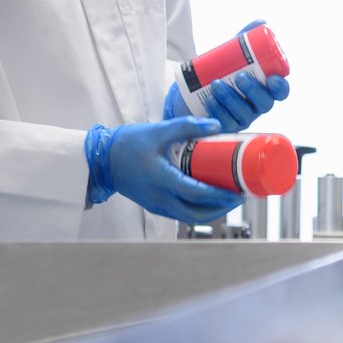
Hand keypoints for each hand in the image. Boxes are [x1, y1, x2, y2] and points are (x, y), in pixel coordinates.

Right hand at [86, 117, 244, 223]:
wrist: (103, 160)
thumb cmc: (129, 144)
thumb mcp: (159, 131)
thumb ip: (188, 126)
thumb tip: (216, 125)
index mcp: (161, 179)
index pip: (196, 193)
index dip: (219, 195)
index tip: (238, 191)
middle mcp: (160, 198)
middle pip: (197, 214)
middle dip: (222, 209)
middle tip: (240, 198)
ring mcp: (157, 205)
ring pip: (190, 217)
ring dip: (212, 212)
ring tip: (229, 199)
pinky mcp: (155, 207)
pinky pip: (182, 214)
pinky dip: (198, 210)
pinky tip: (209, 200)